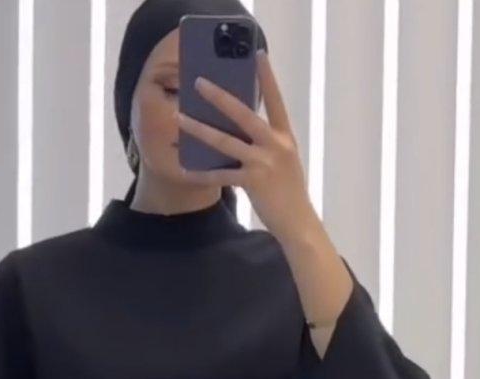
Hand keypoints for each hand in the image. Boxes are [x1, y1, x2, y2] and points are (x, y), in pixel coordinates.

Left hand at [175, 49, 319, 245]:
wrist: (298, 222)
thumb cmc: (288, 192)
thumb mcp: (284, 160)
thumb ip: (268, 143)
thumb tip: (241, 130)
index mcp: (285, 136)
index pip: (276, 100)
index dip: (267, 77)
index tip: (258, 54)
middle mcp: (275, 144)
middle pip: (243, 114)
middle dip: (219, 97)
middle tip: (199, 82)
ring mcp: (264, 163)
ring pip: (225, 141)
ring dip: (200, 129)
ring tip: (180, 118)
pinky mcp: (253, 182)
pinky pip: (221, 175)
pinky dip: (202, 173)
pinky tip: (186, 169)